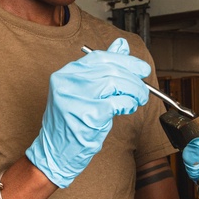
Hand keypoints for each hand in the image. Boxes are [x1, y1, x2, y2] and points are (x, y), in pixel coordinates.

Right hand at [26, 38, 149, 187]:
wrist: (55, 153)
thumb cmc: (72, 123)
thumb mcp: (84, 91)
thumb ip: (102, 69)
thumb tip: (121, 45)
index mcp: (66, 73)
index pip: (100, 57)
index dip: (125, 60)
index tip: (141, 68)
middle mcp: (68, 82)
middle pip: (111, 69)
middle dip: (134, 78)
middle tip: (144, 89)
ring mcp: (76, 98)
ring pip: (116, 83)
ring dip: (134, 91)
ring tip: (138, 100)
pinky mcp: (86, 115)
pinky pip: (116, 102)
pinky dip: (128, 104)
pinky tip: (128, 108)